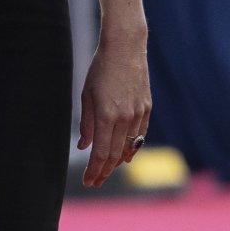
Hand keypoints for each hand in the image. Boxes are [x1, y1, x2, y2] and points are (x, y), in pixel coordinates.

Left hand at [76, 35, 150, 187]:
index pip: (101, 153)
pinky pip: (140, 134)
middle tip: (95, 182)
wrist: (125, 48)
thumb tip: (83, 146)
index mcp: (106, 116)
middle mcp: (125, 118)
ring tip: (106, 171)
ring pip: (129, 147)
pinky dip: (131, 147)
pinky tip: (125, 156)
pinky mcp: (147, 108)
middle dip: (103, 171)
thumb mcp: (86, 96)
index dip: (94, 170)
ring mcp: (139, 114)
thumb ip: (86, 123)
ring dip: (117, 162)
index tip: (88, 181)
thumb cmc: (100, 70)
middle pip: (115, 154)